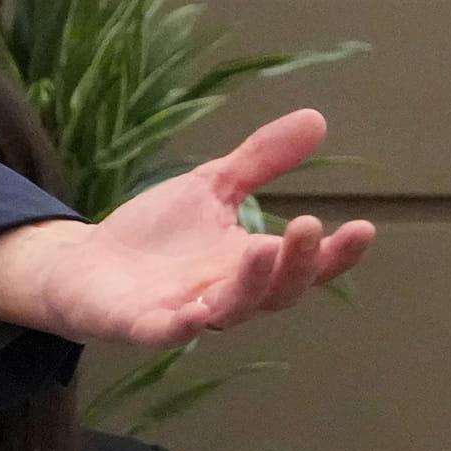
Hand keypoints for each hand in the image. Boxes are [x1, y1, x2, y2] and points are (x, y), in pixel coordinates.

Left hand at [0, 109, 374, 347]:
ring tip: (263, 249)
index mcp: (250, 264)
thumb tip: (316, 118)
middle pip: (277, 292)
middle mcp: (227, 294)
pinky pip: (166, 332)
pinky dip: (179, 327)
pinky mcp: (142, 324)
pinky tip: (191, 315)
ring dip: (248, 285)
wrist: (87, 263)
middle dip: (296, 263)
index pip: (305, 266)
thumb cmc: (157, 233)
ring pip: (229, 311)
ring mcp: (186, 313)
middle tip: (309, 226)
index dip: (335, 255)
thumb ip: (261, 160)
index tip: (362, 227)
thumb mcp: (212, 186)